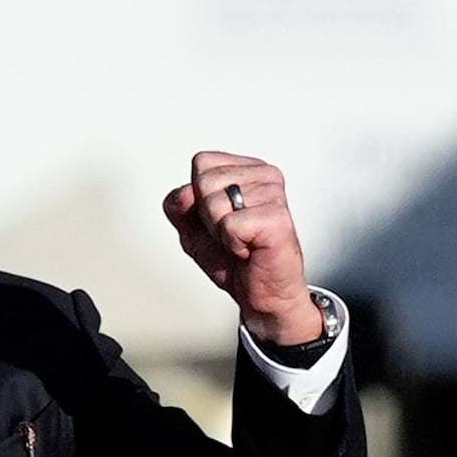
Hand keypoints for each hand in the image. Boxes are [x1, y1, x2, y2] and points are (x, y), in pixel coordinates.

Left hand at [162, 151, 321, 344]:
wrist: (261, 294)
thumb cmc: (232, 259)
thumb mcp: (190, 228)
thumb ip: (178, 205)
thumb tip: (187, 193)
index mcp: (247, 169)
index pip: (202, 162)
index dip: (198, 197)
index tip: (220, 218)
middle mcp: (265, 175)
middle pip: (204, 181)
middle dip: (207, 216)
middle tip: (231, 234)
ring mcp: (274, 194)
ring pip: (214, 202)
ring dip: (220, 233)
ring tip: (242, 241)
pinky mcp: (278, 218)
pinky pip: (229, 225)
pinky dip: (233, 244)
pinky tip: (250, 249)